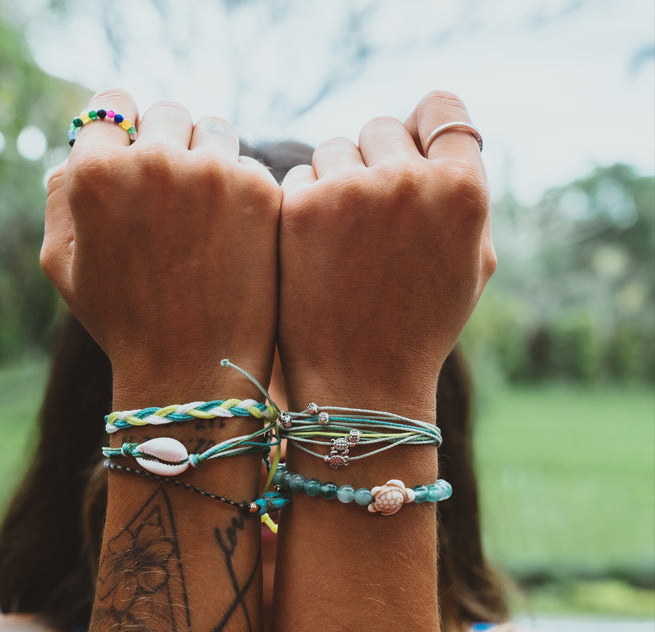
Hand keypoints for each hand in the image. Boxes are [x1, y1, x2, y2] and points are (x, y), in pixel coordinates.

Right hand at [40, 90, 281, 402]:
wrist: (192, 371)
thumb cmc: (124, 322)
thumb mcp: (63, 264)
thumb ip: (61, 192)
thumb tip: (83, 143)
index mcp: (96, 172)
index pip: (113, 107)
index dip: (125, 130)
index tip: (137, 150)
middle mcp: (153, 160)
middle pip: (169, 114)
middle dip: (169, 144)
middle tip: (175, 192)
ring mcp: (211, 173)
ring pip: (214, 133)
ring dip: (209, 160)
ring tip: (205, 216)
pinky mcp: (259, 192)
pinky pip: (249, 167)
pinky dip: (241, 191)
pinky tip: (234, 235)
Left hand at [277, 90, 494, 414]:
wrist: (361, 383)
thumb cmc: (420, 326)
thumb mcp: (472, 263)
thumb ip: (465, 193)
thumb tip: (442, 139)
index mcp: (464, 190)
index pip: (442, 108)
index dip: (424, 126)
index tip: (409, 146)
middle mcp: (409, 181)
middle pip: (382, 126)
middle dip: (376, 161)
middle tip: (371, 214)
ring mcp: (351, 192)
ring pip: (334, 149)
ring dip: (337, 181)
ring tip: (343, 242)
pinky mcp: (300, 211)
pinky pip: (298, 178)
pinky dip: (304, 205)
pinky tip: (313, 251)